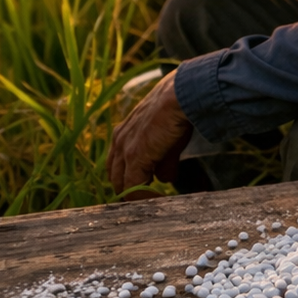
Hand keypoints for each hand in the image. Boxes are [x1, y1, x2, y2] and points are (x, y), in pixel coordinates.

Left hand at [109, 71, 193, 197]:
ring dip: (136, 195)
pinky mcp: (134, 160)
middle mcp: (118, 142)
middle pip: (115, 176)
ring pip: (121, 184)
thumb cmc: (178, 110)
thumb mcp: (169, 138)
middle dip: (130, 188)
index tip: (145, 187)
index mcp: (124, 133)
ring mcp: (124, 151)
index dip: (130, 177)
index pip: (118, 164)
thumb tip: (165, 179)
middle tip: (147, 197)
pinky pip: (133, 188)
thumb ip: (164, 161)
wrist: (181, 96)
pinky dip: (144, 197)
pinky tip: (158, 200)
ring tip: (152, 201)